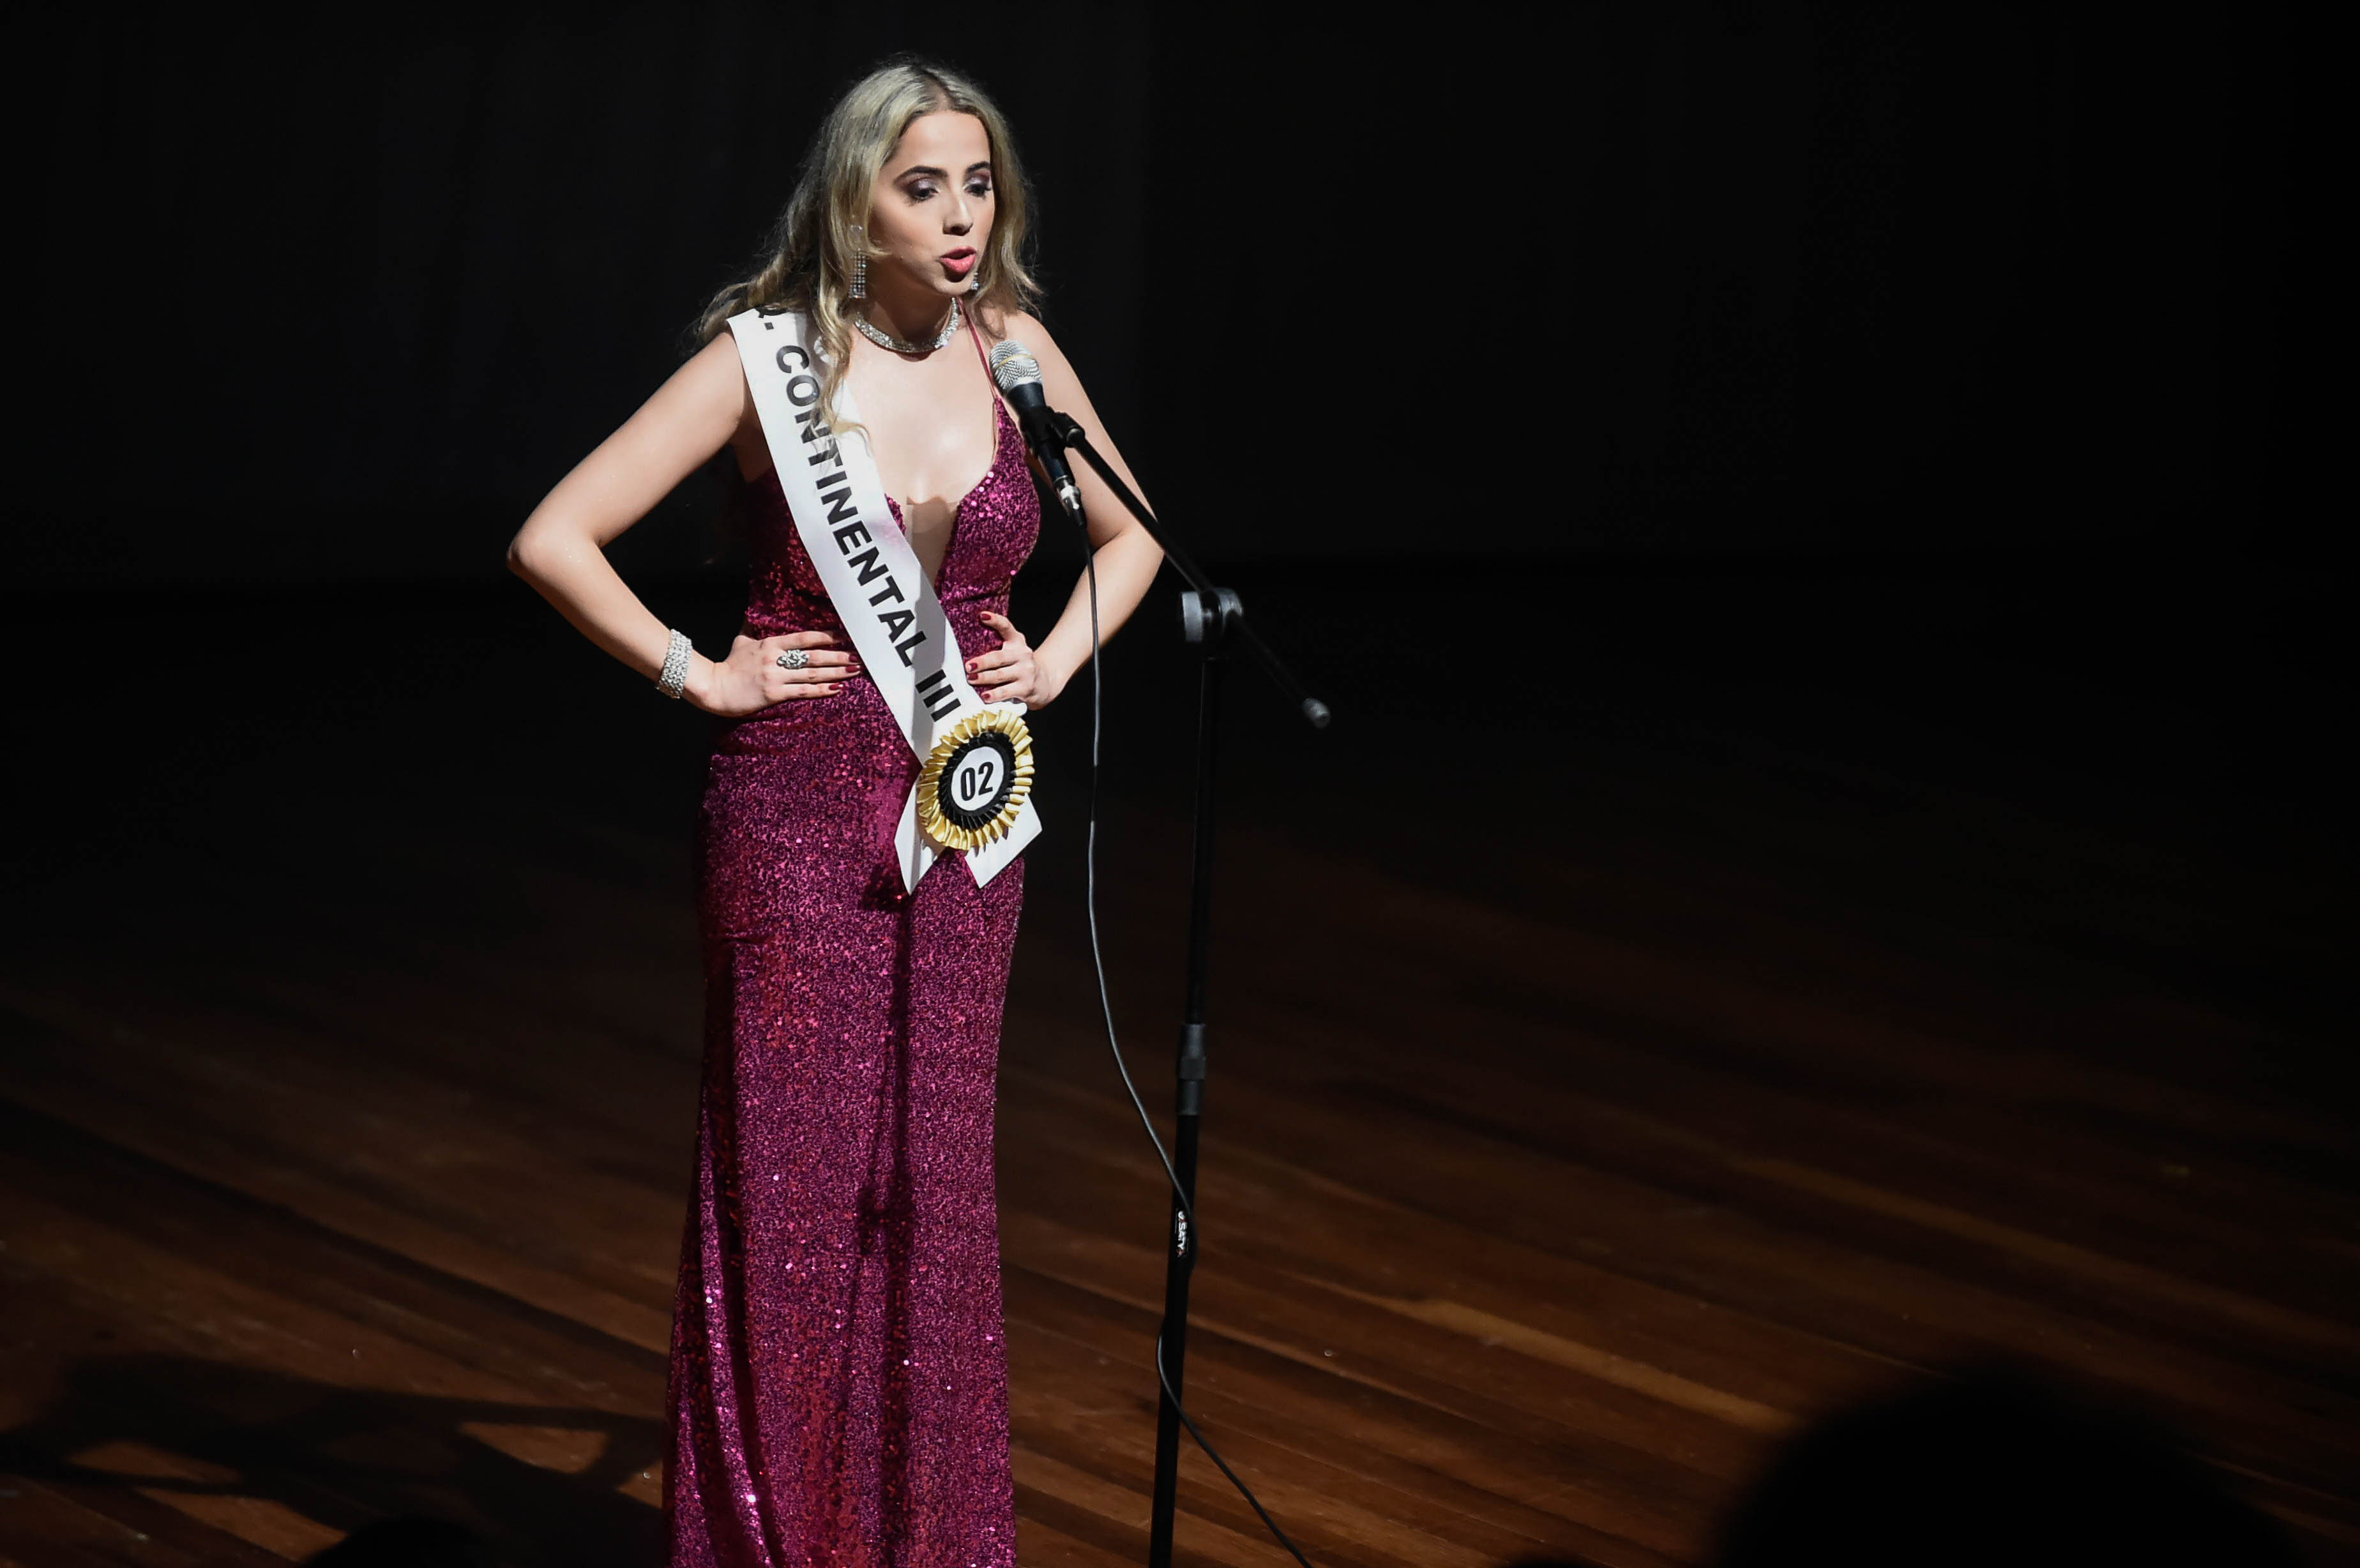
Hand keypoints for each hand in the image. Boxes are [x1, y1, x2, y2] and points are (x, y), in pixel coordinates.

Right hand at [694, 630, 862, 716]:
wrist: (714, 688)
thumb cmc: (729, 666)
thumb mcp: (741, 642)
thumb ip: (751, 629)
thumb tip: (752, 614)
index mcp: (770, 644)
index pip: (804, 638)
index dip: (826, 637)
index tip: (844, 637)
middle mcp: (775, 658)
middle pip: (814, 656)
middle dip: (838, 656)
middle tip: (858, 656)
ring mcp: (775, 676)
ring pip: (812, 674)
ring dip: (836, 672)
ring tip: (854, 671)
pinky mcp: (774, 694)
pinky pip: (803, 692)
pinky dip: (822, 690)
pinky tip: (837, 689)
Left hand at [968, 611, 1061, 708]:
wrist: (1044, 682)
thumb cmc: (1020, 666)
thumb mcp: (1013, 651)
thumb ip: (998, 646)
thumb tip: (968, 646)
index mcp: (1017, 642)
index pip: (1006, 627)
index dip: (995, 620)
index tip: (982, 616)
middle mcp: (1022, 654)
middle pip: (999, 657)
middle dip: (982, 662)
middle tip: (969, 666)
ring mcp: (1025, 671)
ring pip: (1001, 675)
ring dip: (984, 678)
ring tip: (971, 679)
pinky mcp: (1026, 687)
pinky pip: (1007, 691)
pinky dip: (994, 694)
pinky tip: (985, 696)